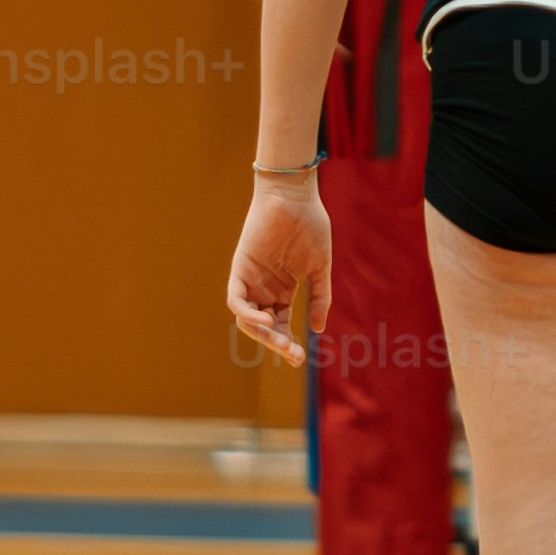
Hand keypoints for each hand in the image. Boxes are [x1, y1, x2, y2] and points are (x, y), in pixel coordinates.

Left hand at [227, 174, 330, 357]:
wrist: (295, 195)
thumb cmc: (310, 225)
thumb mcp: (319, 268)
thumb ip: (319, 298)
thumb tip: (318, 330)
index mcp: (282, 290)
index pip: (280, 325)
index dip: (287, 343)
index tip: (300, 358)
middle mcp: (264, 288)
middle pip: (263, 326)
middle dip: (277, 343)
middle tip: (294, 355)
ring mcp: (251, 279)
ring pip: (247, 318)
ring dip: (262, 334)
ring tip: (282, 341)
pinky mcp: (240, 268)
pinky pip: (235, 299)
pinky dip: (246, 314)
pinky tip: (265, 321)